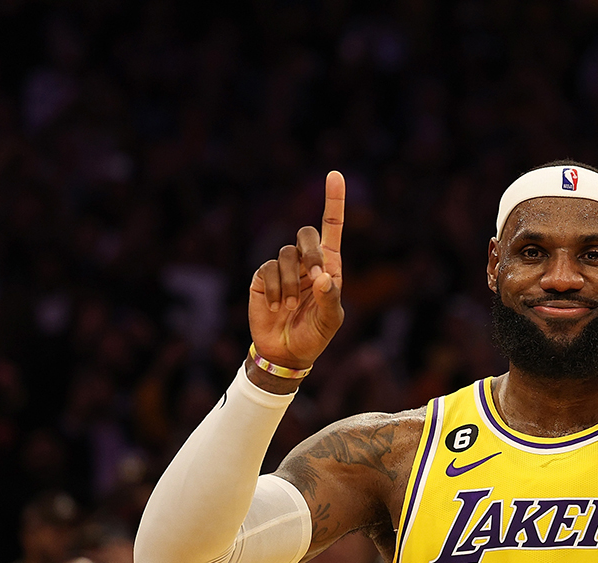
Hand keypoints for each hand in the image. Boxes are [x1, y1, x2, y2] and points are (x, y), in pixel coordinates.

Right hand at [249, 171, 345, 369]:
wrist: (286, 353)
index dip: (334, 201)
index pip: (332, 228)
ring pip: (286, 254)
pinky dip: (275, 290)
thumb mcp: (330, 320)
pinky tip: (277, 307)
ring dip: (291, 282)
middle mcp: (307, 263)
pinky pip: (268, 270)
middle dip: (310, 252)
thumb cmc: (314, 335)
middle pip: (306, 234)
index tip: (335, 174)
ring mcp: (284, 269)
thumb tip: (322, 277)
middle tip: (315, 276)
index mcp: (329, 267)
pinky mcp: (263, 277)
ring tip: (292, 306)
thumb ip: (329, 298)